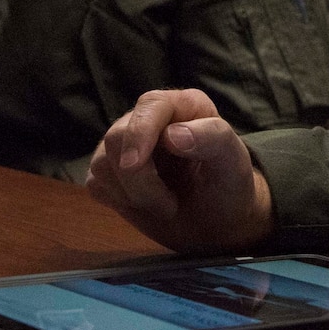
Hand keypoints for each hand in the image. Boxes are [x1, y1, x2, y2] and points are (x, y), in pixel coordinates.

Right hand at [87, 88, 273, 252]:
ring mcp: (125, 146)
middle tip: (170, 205)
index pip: (150, 106)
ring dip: (132, 194)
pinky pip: (94, 183)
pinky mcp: (109, 172)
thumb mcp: (234, 164)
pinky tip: (143, 204)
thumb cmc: (227, 187)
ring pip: (101, 163)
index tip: (135, 164)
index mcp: (182, 107)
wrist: (216, 223)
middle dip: (139, 180)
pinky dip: (118, 200)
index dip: (139, 132)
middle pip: (116, 138)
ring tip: (164, 204)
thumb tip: (172, 135)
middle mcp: (150, 120)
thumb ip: (213, 139)